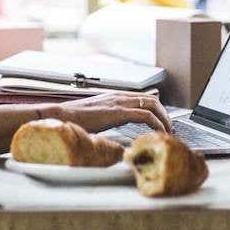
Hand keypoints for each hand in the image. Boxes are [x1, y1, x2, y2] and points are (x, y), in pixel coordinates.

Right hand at [53, 93, 172, 133]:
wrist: (60, 116)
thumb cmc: (73, 120)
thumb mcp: (95, 118)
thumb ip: (107, 120)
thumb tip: (112, 134)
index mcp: (114, 97)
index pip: (143, 98)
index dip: (156, 110)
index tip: (161, 123)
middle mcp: (119, 96)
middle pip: (152, 99)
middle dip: (165, 114)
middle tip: (168, 129)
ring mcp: (119, 102)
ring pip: (152, 105)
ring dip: (164, 119)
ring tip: (167, 133)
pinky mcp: (118, 111)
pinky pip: (145, 115)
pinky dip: (156, 124)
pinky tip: (158, 133)